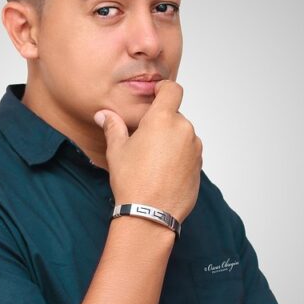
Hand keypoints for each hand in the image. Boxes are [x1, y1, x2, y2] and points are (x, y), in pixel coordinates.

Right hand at [94, 80, 201, 222]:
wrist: (150, 214)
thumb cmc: (132, 181)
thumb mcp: (117, 150)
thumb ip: (113, 126)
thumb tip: (103, 115)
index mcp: (162, 119)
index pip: (172, 90)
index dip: (164, 89)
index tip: (157, 94)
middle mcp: (183, 129)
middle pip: (174, 116)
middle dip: (161, 124)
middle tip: (143, 142)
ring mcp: (194, 148)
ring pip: (182, 135)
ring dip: (171, 141)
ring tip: (153, 161)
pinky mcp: (199, 165)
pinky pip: (188, 152)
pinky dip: (178, 156)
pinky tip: (163, 172)